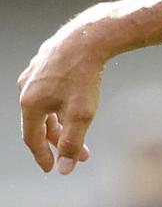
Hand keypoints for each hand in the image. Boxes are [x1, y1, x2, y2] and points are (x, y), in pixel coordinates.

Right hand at [18, 21, 101, 173]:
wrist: (90, 36)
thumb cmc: (85, 76)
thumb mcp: (81, 115)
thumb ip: (71, 143)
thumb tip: (64, 169)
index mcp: (29, 103)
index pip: (32, 138)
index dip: (43, 156)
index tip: (52, 169)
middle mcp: (27, 87)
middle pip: (41, 122)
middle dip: (60, 140)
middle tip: (80, 154)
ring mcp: (35, 72)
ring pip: (47, 104)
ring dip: (62, 121)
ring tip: (80, 130)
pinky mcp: (47, 60)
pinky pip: (52, 88)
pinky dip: (62, 101)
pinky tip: (75, 103)